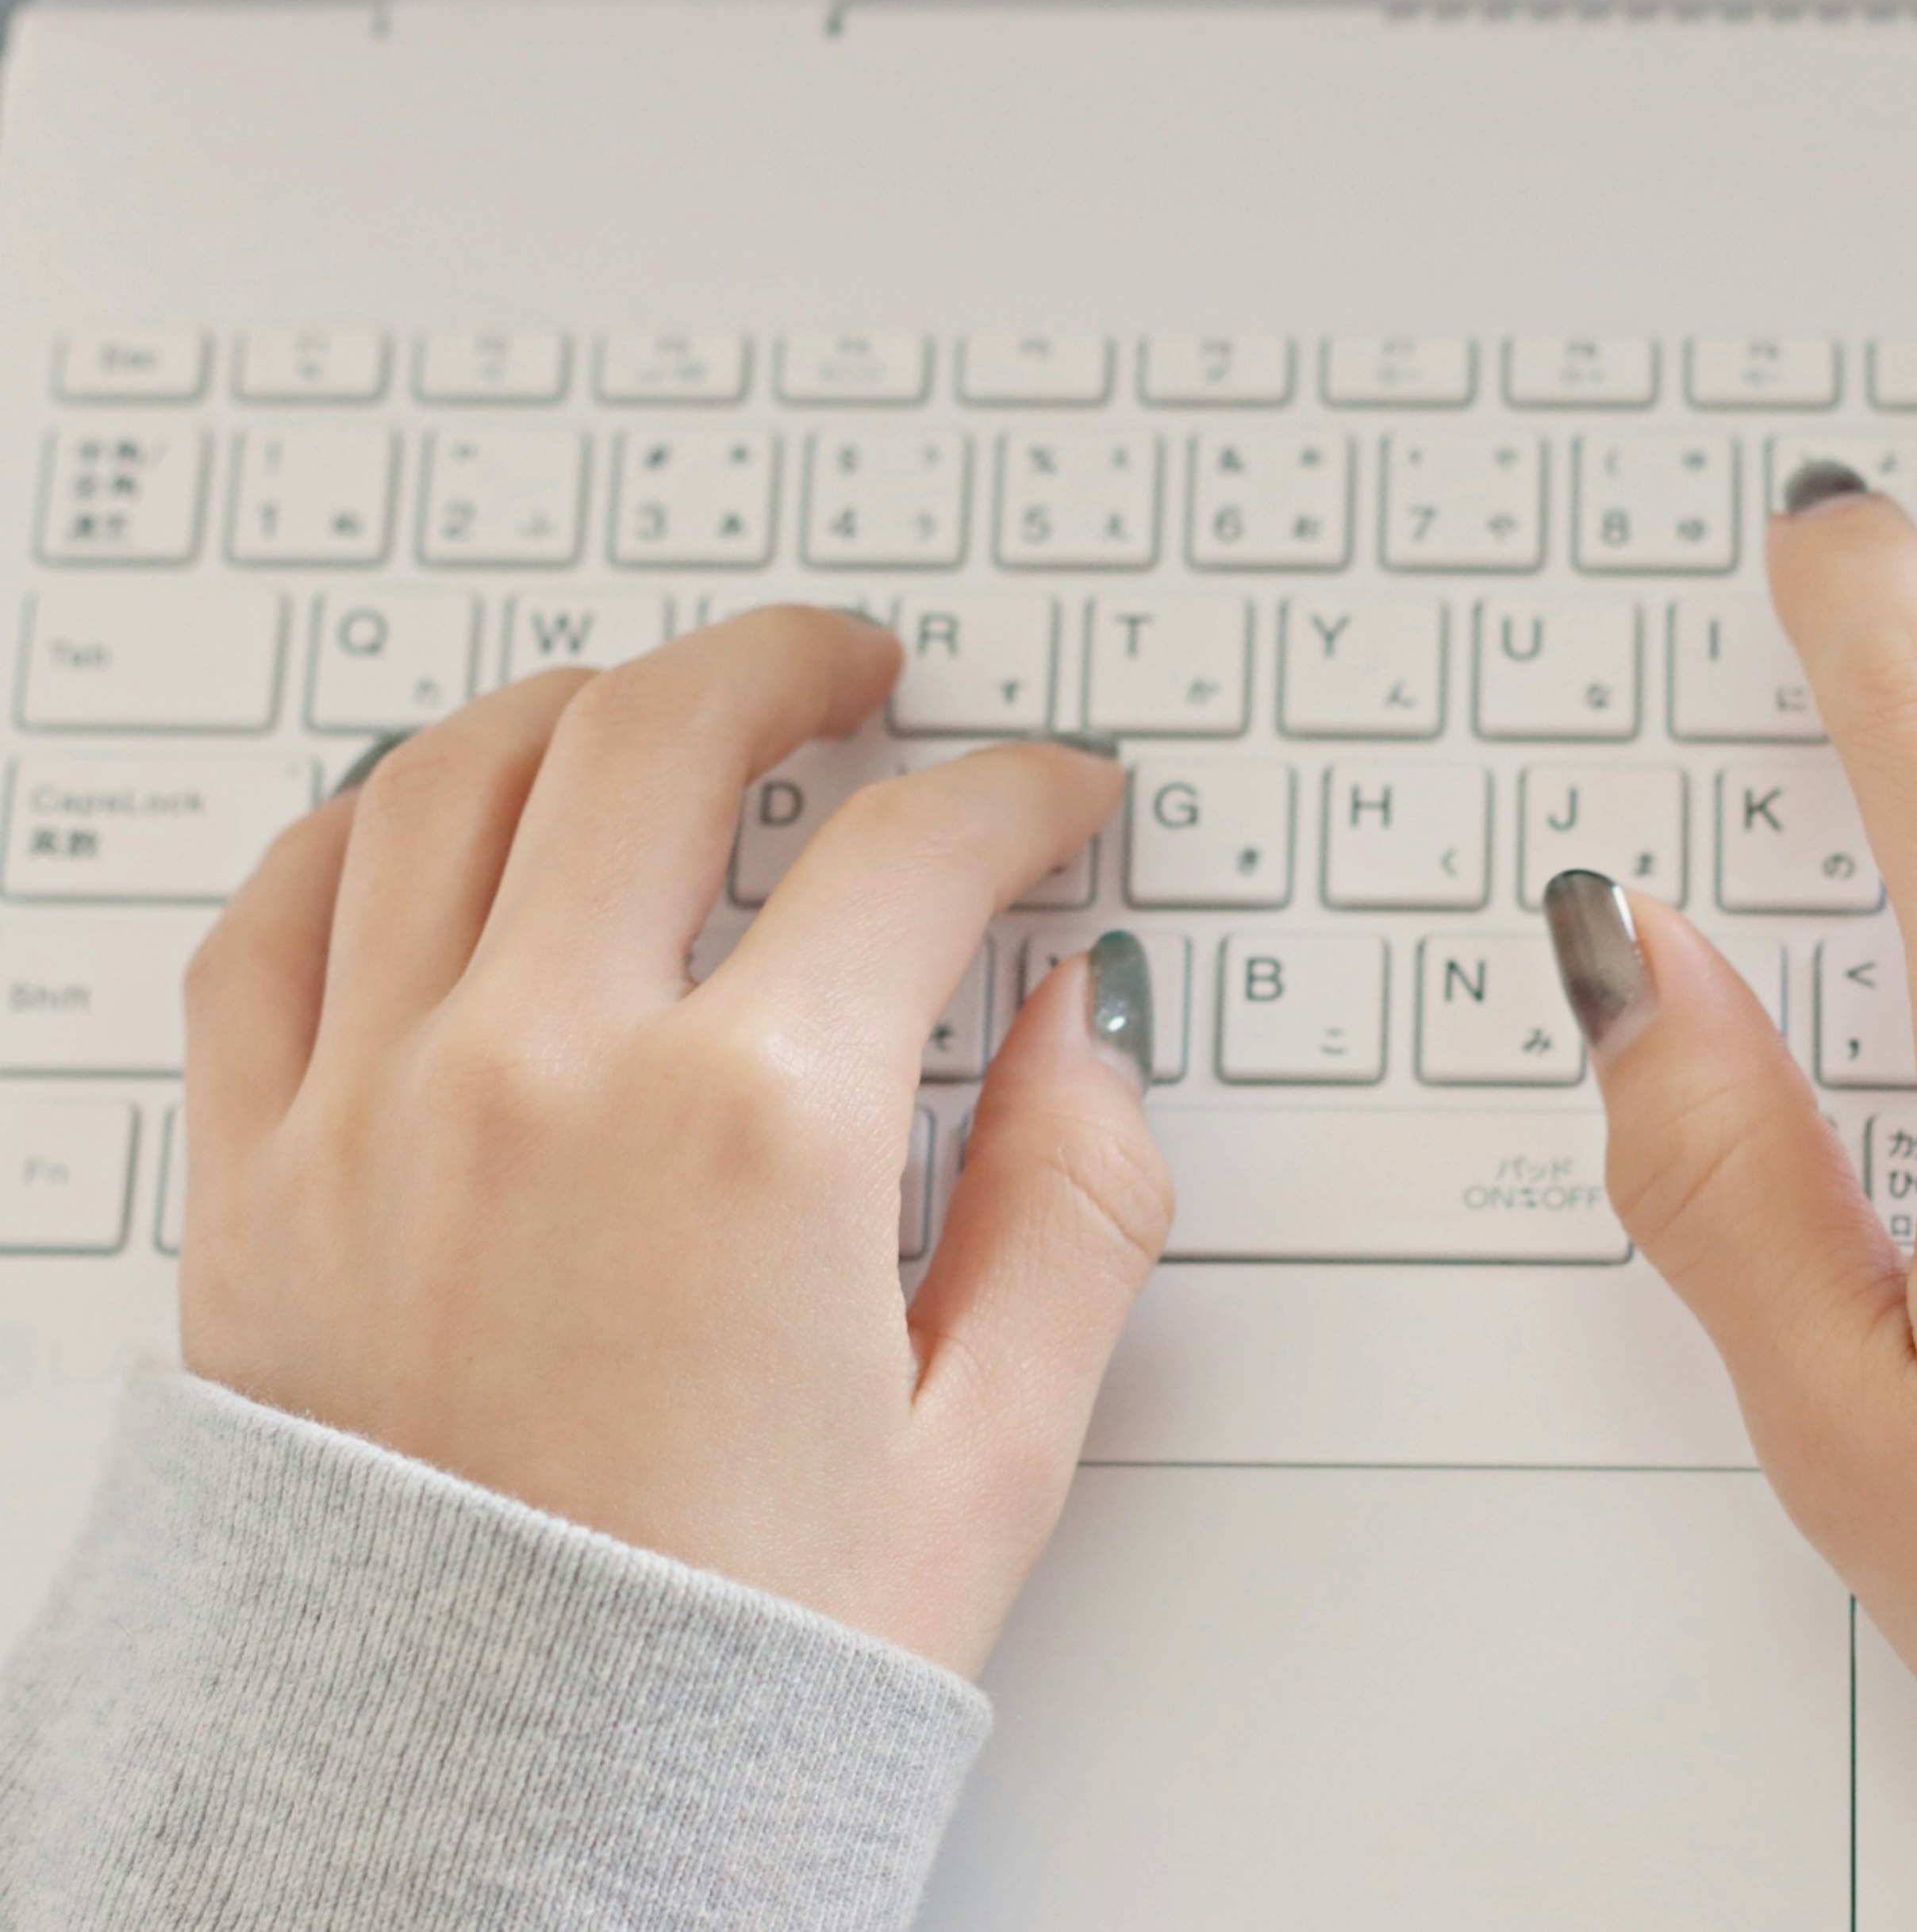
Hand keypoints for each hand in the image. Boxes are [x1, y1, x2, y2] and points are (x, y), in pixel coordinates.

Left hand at [179, 608, 1168, 1675]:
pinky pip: (278, 914)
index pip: (916, 855)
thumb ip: (1070, 1209)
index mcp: (756, 1135)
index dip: (1015, 794)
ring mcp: (379, 1106)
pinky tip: (431, 814)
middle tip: (852, 672)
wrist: (478, 1819)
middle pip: (667, 736)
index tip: (1047, 800)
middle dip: (788, 665)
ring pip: (459, 779)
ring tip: (653, 705)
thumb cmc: (718, 1662)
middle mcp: (550, 1074)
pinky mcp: (260, 1172)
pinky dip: (364, 821)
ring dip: (582, 703)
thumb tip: (1090, 1037)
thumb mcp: (986, 1455)